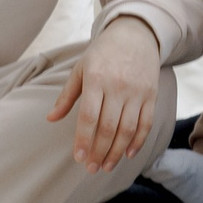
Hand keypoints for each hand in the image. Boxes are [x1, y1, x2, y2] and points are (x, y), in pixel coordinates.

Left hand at [48, 16, 162, 175]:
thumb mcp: (81, 69)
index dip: (84, 139)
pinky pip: (146, 123)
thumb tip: (50, 119)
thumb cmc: (103, 53)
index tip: (78, 158)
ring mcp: (137, 91)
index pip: (89, 116)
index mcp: (96, 79)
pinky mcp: (151, 94)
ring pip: (128, 128)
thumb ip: (66, 96)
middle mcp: (118, 86)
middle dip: (99, 151)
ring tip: (106, 166)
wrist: (136, 34)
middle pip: (109, 127)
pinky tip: (129, 154)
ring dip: (117, 151)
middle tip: (91, 169)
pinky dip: (139, 141)